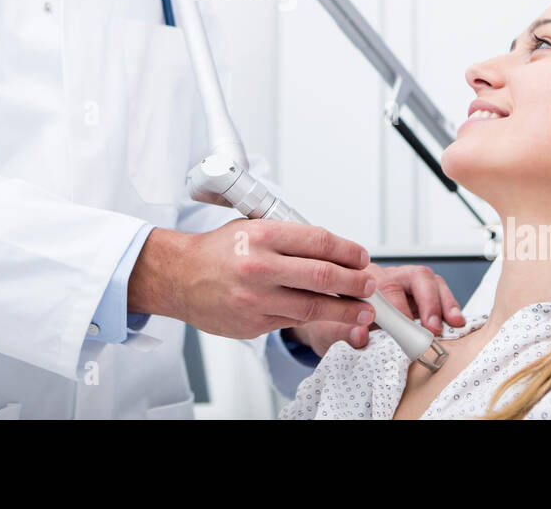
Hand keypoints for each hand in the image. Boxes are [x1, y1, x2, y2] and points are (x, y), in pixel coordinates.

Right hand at [128, 218, 378, 338]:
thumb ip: (289, 237)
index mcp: (262, 236)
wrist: (180, 277)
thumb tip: (332, 249)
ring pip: (314, 306)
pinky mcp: (254, 323)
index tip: (362, 257)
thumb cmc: (218, 251)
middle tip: (370, 286)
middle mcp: (260, 266)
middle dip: (355, 282)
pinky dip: (313, 317)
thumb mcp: (252, 227)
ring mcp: (257, 299)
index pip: (319, 241)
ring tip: (362, 309)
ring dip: (345, 309)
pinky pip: (293, 321)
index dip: (348, 251)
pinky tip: (325, 313)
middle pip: (323, 275)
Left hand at [283, 262, 464, 357]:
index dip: (396, 306)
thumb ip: (341, 333)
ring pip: (427, 279)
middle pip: (412, 276)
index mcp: (360, 280)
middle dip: (426, 302)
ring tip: (448, 325)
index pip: (383, 286)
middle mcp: (384, 276)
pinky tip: (454, 321)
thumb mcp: (327, 332)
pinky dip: (448, 305)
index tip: (404, 328)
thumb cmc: (330, 324)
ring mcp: (402, 282)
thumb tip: (359, 335)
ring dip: (441, 302)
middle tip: (431, 328)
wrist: (330, 323)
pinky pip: (438, 290)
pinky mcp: (417, 293)